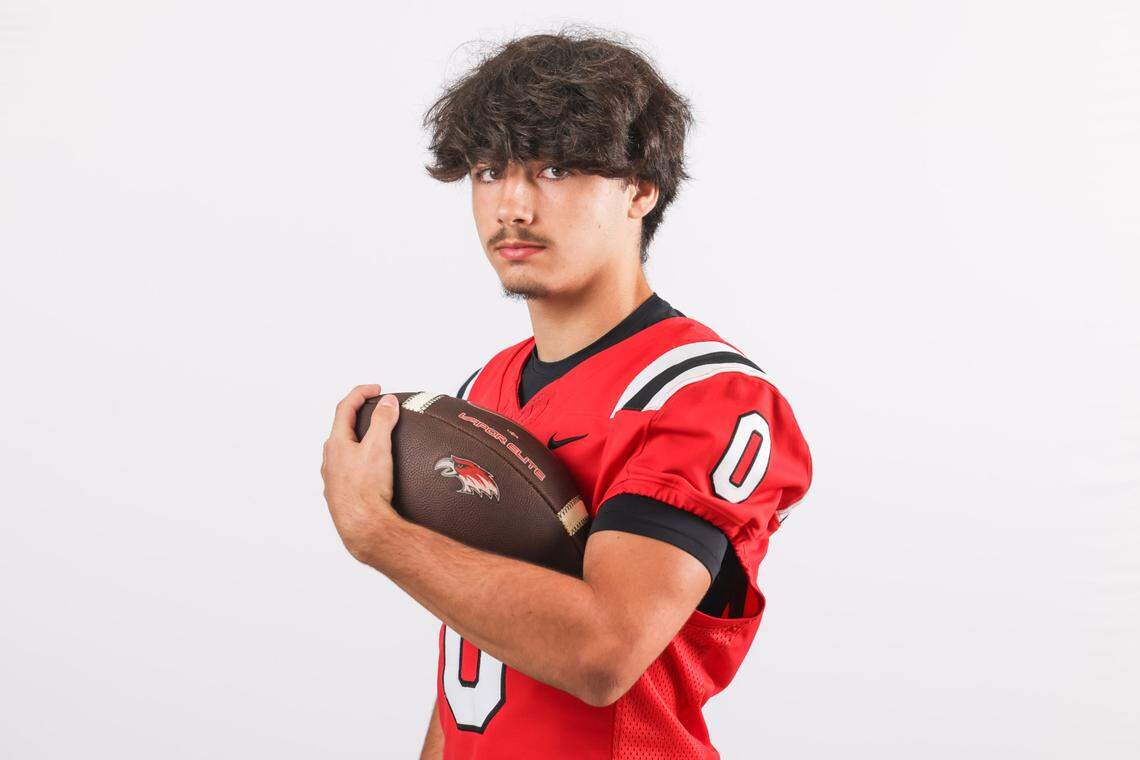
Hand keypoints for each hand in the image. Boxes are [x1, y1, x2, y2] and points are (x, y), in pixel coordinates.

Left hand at [321, 384, 400, 563]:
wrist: (362, 526)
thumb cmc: (367, 490)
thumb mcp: (379, 447)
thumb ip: (383, 421)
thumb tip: (387, 401)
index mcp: (336, 444)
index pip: (345, 408)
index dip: (361, 393)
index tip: (376, 388)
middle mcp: (330, 459)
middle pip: (341, 428)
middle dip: (358, 415)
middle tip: (375, 410)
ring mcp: (333, 478)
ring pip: (342, 451)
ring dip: (357, 439)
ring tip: (375, 439)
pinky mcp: (340, 494)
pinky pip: (347, 470)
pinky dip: (358, 460)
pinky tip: (370, 470)